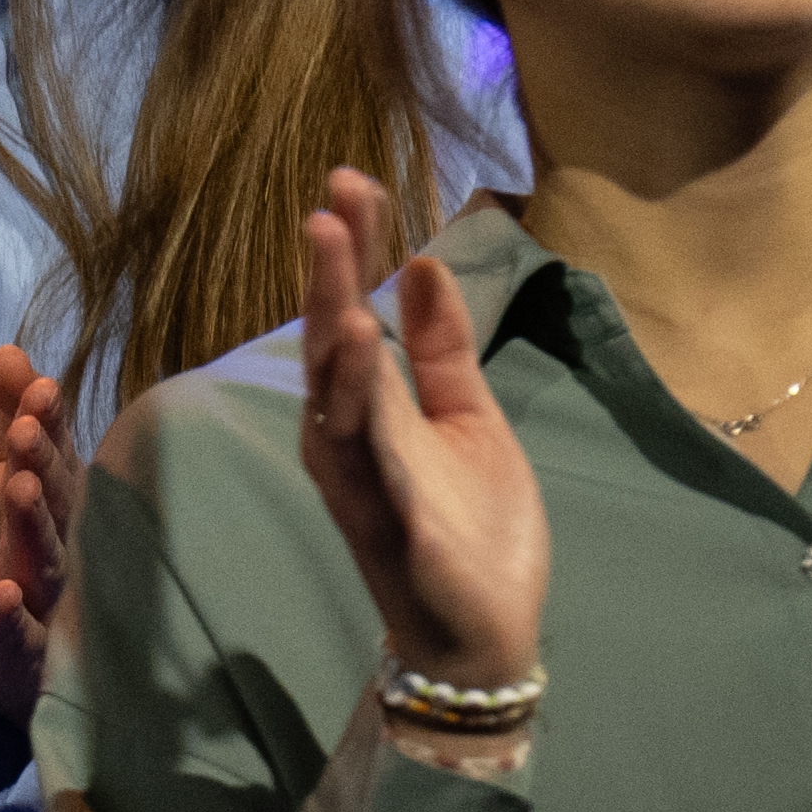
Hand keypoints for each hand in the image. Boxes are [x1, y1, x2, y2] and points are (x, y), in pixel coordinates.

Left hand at [0, 340, 79, 726]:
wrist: (2, 645)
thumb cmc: (9, 543)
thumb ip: (8, 414)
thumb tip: (6, 350)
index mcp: (57, 499)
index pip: (53, 456)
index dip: (45, 423)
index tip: (36, 388)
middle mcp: (61, 542)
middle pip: (54, 502)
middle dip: (40, 464)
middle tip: (20, 429)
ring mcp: (47, 595)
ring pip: (42, 559)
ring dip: (31, 524)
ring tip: (15, 487)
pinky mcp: (27, 646)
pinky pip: (23, 633)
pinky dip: (15, 616)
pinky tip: (3, 596)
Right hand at [291, 166, 550, 700]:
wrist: (483, 631)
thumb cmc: (471, 528)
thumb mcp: (470, 420)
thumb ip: (442, 349)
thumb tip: (421, 265)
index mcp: (365, 406)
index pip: (351, 310)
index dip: (355, 248)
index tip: (355, 181)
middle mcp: (342, 431)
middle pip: (328, 332)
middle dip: (331, 263)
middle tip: (333, 193)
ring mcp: (356, 470)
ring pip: (332, 378)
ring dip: (329, 308)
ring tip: (333, 240)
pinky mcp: (380, 508)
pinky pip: (362, 440)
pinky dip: (356, 388)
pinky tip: (358, 337)